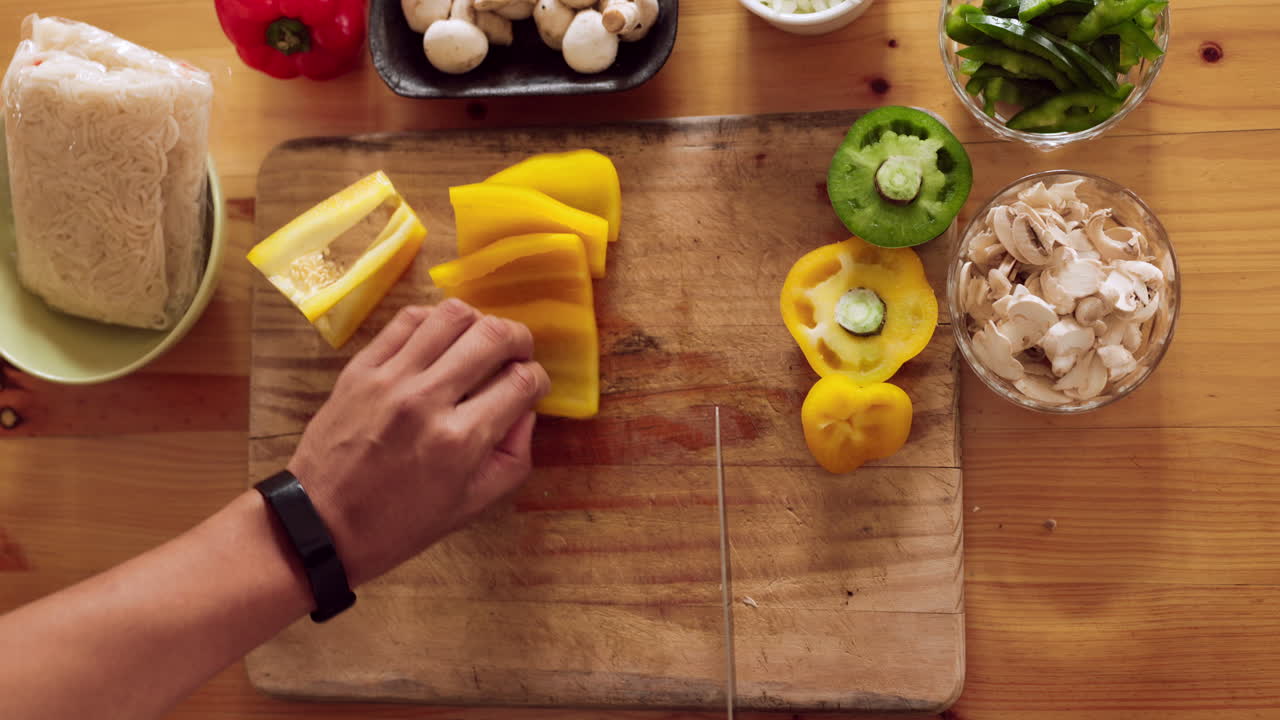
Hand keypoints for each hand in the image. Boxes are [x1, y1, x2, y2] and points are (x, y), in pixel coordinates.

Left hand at [287, 299, 550, 585]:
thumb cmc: (401, 523)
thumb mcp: (471, 506)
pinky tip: (441, 338)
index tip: (532, 387)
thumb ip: (512, 458)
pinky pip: (407, 319)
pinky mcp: (361, 368)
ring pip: (452, 315)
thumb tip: (526, 410)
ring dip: (479, 322)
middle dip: (520, 340)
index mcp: (460, 441)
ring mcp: (390, 378)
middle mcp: (427, 400)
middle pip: (493, 336)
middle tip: (517, 353)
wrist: (321, 524)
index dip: (538, 380)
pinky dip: (434, 319)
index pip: (521, 382)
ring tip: (479, 341)